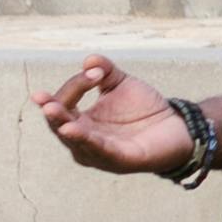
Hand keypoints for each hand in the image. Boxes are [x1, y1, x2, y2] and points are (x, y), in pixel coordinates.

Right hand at [35, 55, 194, 175]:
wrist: (177, 126)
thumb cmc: (143, 109)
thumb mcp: (121, 83)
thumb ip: (105, 70)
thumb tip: (89, 59)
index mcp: (82, 122)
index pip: (65, 103)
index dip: (75, 85)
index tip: (94, 70)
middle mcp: (85, 141)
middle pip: (61, 126)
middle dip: (53, 112)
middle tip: (44, 100)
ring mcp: (101, 154)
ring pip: (77, 141)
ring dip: (65, 127)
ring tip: (52, 112)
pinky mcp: (121, 161)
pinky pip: (101, 151)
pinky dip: (87, 141)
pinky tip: (74, 130)